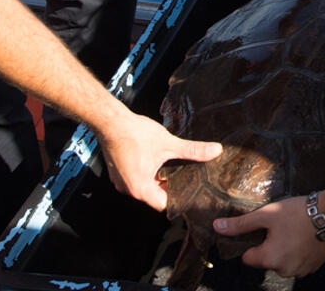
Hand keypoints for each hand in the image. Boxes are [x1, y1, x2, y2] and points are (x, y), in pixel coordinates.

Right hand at [97, 113, 221, 210]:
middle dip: (170, 185)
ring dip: (158, 177)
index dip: (179, 198)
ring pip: (146, 186)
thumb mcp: (168, 143)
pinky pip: (136, 177)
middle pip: (155, 195)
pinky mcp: (118, 171)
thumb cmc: (133, 134)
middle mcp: (128, 189)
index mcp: (140, 188)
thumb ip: (192, 150)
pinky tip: (154, 158)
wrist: (109, 121)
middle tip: (184, 175)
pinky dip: (147, 171)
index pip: (165, 204)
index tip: (190, 190)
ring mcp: (121, 181)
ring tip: (170, 165)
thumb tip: (215, 151)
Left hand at [212, 196, 324, 277]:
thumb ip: (240, 225)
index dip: (251, 243)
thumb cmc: (298, 213)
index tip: (260, 230)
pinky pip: (297, 262)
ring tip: (292, 230)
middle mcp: (284, 270)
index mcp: (270, 259)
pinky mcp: (313, 268)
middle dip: (268, 245)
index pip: (248, 258)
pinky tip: (302, 237)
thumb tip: (217, 228)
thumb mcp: (266, 215)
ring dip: (283, 250)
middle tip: (278, 227)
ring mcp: (301, 271)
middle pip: (266, 260)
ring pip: (282, 261)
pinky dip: (297, 252)